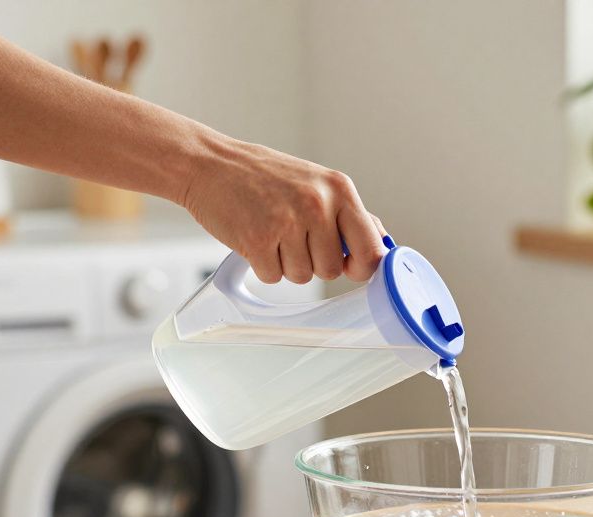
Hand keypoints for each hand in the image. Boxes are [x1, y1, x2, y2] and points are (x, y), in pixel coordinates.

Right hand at [181, 134, 386, 283]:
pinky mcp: (257, 240)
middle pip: (333, 270)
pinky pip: (273, 277)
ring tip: (272, 232)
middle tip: (293, 236)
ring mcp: (287, 223)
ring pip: (303, 277)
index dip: (363, 268)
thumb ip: (351, 216)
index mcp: (338, 189)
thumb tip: (382, 245)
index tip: (352, 268)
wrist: (211, 164)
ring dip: (286, 264)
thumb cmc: (263, 175)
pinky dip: (263, 266)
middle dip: (314, 262)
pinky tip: (255, 238)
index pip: (371, 249)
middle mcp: (317, 204)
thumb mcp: (317, 183)